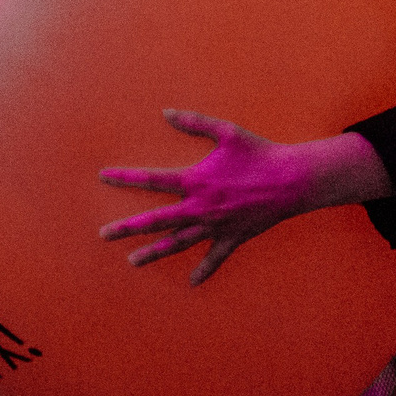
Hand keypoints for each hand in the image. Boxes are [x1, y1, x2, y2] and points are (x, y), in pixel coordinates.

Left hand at [98, 111, 310, 284]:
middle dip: (127, 228)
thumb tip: (166, 112)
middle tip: (103, 234)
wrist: (291, 180)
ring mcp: (214, 226)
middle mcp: (200, 207)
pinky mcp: (232, 238)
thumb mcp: (227, 132)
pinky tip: (191, 283)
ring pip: (177, 244)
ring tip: (132, 262)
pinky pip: (214, 259)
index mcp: (196, 180)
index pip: (152, 180)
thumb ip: (195, 122)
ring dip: (153, 253)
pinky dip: (203, 271)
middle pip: (156, 220)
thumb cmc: (259, 152)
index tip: (104, 176)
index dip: (126, 177)